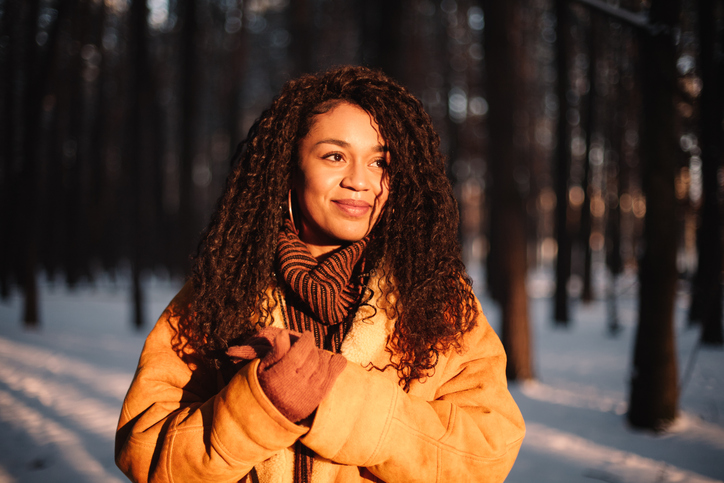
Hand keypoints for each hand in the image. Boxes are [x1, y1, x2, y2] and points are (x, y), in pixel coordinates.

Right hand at [227, 327, 345, 422]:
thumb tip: (284, 333)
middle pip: (312, 359)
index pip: (299, 353)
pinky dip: (336, 366)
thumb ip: (276, 352)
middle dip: (313, 349)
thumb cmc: (265, 386)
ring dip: (323, 357)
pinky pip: (332, 379)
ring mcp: (309, 394)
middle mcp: (296, 387)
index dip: (306, 340)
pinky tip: (333, 359)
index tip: (307, 335)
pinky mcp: (318, 399)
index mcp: (279, 377)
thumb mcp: (263, 368)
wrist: (271, 415)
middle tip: (309, 347)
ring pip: (323, 368)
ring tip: (316, 355)